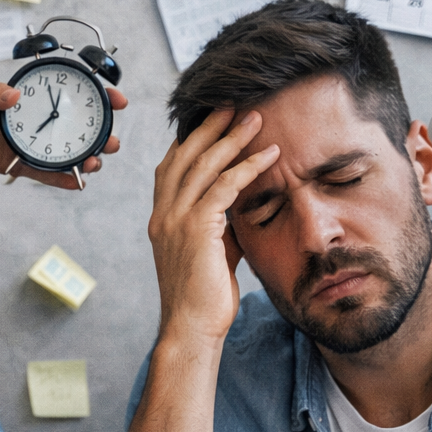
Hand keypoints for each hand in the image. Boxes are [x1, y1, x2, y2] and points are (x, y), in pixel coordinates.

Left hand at [0, 79, 126, 189]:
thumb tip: (13, 97)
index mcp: (37, 98)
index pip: (75, 95)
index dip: (100, 97)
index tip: (117, 101)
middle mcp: (40, 122)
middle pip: (80, 129)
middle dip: (101, 136)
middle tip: (111, 142)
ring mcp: (33, 145)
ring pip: (68, 154)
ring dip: (86, 160)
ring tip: (94, 164)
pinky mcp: (21, 165)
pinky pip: (46, 174)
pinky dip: (63, 180)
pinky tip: (78, 183)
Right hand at [150, 108, 279, 347]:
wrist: (192, 328)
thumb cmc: (204, 298)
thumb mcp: (211, 252)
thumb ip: (220, 225)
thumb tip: (242, 205)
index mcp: (161, 219)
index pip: (171, 166)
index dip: (192, 139)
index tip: (214, 119)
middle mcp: (163, 214)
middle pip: (185, 155)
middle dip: (211, 126)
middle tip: (234, 103)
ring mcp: (175, 220)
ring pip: (204, 165)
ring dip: (232, 138)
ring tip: (255, 118)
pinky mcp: (196, 228)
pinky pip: (224, 187)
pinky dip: (248, 167)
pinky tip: (269, 155)